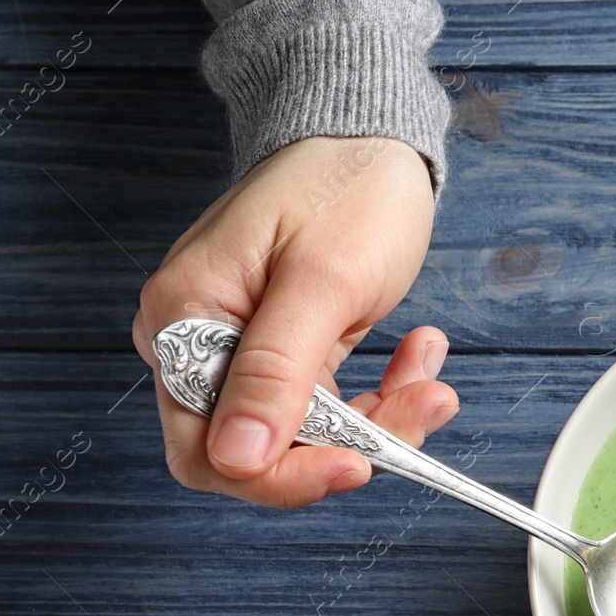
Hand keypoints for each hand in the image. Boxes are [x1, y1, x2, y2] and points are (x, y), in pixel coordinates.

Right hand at [131, 135, 458, 507]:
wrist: (369, 138)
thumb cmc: (340, 183)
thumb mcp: (321, 279)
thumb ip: (275, 371)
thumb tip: (236, 458)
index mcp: (184, 321)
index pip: (207, 450)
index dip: (280, 477)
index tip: (356, 465)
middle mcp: (205, 346)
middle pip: (263, 454)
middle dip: (349, 447)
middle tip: (416, 410)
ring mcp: (250, 354)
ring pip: (313, 439)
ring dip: (383, 421)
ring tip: (431, 377)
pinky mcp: (296, 357)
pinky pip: (338, 410)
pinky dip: (388, 397)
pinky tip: (419, 354)